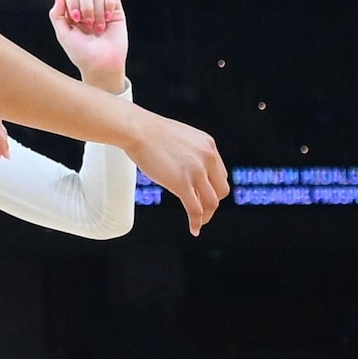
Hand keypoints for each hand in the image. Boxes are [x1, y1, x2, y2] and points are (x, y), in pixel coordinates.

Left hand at [46, 0, 131, 88]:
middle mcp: (86, 7)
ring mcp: (101, 8)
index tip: (75, 18)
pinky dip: (109, 4)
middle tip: (87, 24)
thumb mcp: (62, 34)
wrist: (101, 64)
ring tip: (98, 29)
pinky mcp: (115, 10)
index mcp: (71, 11)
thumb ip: (56, 14)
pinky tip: (108, 19)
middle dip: (85, 6)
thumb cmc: (81, 53)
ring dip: (97, 12)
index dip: (72, 0)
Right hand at [119, 108, 229, 231]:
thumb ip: (189, 151)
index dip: (213, 188)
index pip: (220, 174)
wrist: (137, 129)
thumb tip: (185, 166)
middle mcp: (207, 158)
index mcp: (208, 145)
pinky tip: (194, 229)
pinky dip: (196, 222)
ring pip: (211, 202)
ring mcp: (196, 171)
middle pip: (221, 190)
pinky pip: (195, 209)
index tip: (204, 195)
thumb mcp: (180, 137)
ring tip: (199, 222)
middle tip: (203, 211)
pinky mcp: (182, 184)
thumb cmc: (150, 131)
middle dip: (213, 203)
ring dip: (206, 215)